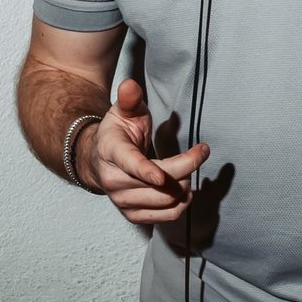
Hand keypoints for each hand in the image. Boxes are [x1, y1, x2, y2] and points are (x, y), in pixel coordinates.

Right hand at [90, 79, 206, 223]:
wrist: (99, 161)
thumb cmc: (118, 134)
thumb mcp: (123, 112)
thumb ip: (129, 99)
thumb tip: (130, 86)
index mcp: (111, 151)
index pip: (130, 164)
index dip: (147, 172)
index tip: (164, 176)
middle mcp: (113, 181)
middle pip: (159, 184)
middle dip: (187, 167)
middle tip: (202, 151)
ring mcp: (122, 201)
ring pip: (166, 201)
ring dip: (186, 185)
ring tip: (189, 169)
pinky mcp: (133, 216)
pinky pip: (166, 216)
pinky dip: (181, 204)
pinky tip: (183, 188)